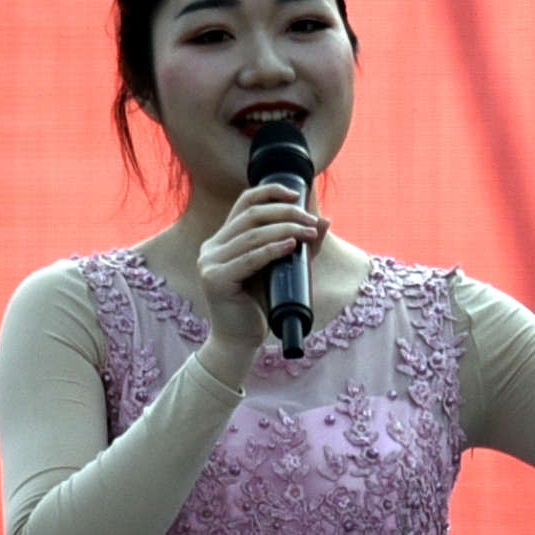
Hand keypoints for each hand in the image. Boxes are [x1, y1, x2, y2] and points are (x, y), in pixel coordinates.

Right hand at [198, 178, 325, 340]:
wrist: (240, 341)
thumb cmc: (260, 305)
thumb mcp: (282, 269)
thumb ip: (299, 245)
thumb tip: (324, 220)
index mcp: (222, 240)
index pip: (244, 203)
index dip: (270, 192)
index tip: (297, 193)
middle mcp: (211, 247)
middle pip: (251, 216)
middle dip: (285, 213)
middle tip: (311, 221)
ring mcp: (209, 263)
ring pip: (252, 235)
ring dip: (286, 230)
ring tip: (309, 233)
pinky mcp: (215, 279)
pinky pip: (249, 258)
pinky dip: (273, 249)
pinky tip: (292, 246)